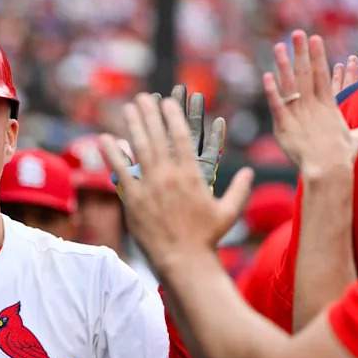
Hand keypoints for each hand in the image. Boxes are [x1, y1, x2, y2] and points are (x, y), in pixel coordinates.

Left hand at [100, 94, 253, 273]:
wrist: (183, 260)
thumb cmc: (207, 238)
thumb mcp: (228, 212)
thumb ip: (239, 189)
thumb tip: (251, 172)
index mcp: (192, 175)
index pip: (181, 137)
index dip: (173, 116)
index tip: (167, 102)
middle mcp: (169, 176)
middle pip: (157, 136)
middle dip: (150, 113)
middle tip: (143, 97)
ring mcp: (149, 187)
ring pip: (138, 148)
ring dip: (132, 125)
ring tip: (128, 108)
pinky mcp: (133, 200)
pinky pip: (120, 171)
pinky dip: (112, 153)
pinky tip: (105, 138)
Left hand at [263, 31, 357, 176]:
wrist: (329, 170)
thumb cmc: (342, 157)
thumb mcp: (357, 140)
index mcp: (328, 105)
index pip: (322, 75)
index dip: (317, 56)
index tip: (315, 39)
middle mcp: (312, 105)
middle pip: (305, 73)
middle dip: (301, 52)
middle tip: (296, 32)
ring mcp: (297, 114)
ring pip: (289, 85)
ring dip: (283, 64)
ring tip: (278, 47)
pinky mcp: (284, 126)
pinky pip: (276, 104)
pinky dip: (271, 91)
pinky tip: (265, 76)